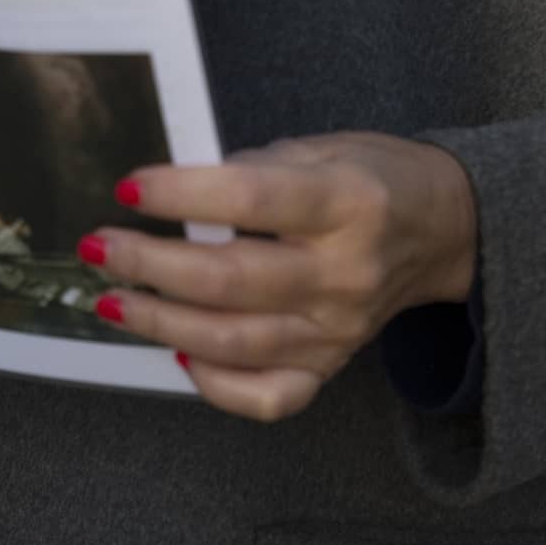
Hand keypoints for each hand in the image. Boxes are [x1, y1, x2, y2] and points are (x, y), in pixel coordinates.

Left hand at [82, 132, 476, 421]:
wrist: (446, 227)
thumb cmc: (371, 177)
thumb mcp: (319, 147)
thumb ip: (250, 168)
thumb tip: (167, 193)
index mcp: (346, 203)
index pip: (248, 201)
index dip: (180, 194)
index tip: (128, 187)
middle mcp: (344, 273)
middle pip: (229, 280)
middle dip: (148, 264)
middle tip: (98, 248)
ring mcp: (339, 329)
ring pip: (235, 342)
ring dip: (159, 322)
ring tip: (112, 300)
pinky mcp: (332, 365)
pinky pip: (269, 397)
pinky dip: (215, 383)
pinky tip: (177, 352)